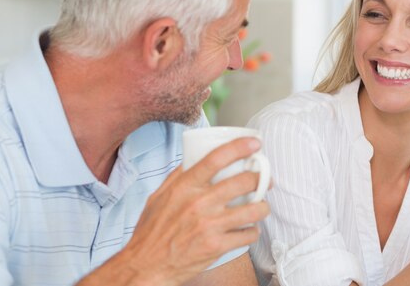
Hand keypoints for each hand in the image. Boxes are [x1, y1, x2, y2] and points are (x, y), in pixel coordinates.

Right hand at [118, 137, 270, 285]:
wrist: (145, 265)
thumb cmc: (151, 231)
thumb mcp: (159, 196)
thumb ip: (178, 176)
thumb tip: (194, 157)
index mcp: (184, 186)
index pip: (216, 158)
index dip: (239, 147)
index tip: (254, 143)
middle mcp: (199, 203)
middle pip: (242, 181)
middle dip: (260, 178)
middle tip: (264, 179)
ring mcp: (209, 225)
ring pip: (253, 209)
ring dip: (262, 206)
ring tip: (261, 206)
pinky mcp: (217, 246)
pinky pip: (248, 234)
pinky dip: (252, 231)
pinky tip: (248, 229)